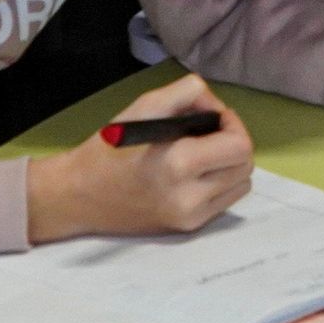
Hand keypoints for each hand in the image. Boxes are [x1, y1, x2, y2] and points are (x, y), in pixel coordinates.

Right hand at [26, 74, 255, 240]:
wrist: (78, 196)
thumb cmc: (110, 148)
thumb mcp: (144, 106)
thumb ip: (187, 94)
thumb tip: (217, 105)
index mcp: (179, 164)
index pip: (240, 145)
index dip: (232, 123)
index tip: (212, 116)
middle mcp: (190, 197)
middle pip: (245, 165)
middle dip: (234, 142)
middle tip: (208, 132)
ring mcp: (191, 217)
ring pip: (241, 184)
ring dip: (230, 164)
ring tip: (203, 153)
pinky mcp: (188, 228)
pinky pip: (224, 201)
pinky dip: (219, 183)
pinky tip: (195, 174)